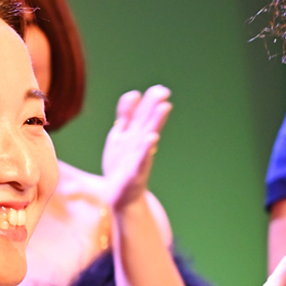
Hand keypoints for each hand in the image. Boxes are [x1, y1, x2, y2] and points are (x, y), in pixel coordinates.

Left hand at [101, 86, 171, 210]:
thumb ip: (125, 116)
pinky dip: (147, 148)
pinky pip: (142, 159)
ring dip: (156, 121)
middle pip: (147, 120)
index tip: (159, 89)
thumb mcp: (120, 136)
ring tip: (165, 107)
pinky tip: (152, 138)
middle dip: (154, 105)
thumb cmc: (122, 165)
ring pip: (147, 135)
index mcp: (133, 134)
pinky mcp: (136, 173)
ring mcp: (138, 157)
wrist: (122, 197)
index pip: (140, 113)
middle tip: (164, 91)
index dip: (148, 101)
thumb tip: (134, 93)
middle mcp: (138, 143)